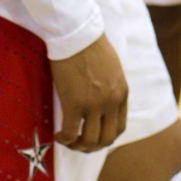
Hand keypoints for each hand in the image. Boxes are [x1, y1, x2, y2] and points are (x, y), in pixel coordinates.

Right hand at [51, 34, 129, 152]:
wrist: (77, 33)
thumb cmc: (91, 45)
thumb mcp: (112, 68)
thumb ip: (111, 86)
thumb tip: (102, 97)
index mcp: (122, 93)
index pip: (119, 127)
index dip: (106, 137)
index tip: (93, 135)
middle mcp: (112, 102)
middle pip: (107, 139)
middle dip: (93, 147)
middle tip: (79, 144)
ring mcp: (94, 105)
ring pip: (90, 140)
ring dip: (78, 146)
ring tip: (68, 140)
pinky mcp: (75, 104)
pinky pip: (71, 133)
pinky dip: (64, 139)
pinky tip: (58, 134)